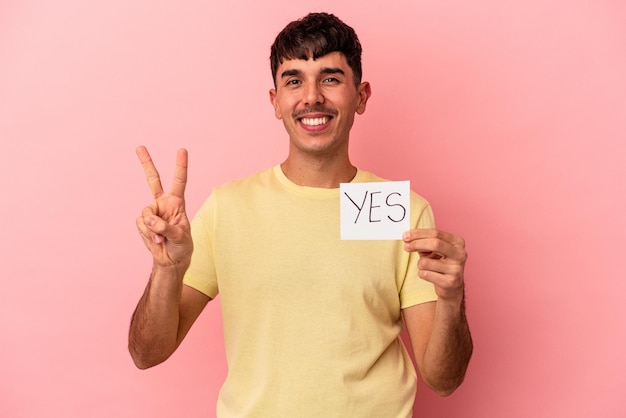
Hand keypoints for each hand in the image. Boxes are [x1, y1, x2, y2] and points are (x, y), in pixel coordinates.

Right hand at [135, 146, 192, 267]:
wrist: (171, 259)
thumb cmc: (182, 246)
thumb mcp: (180, 237)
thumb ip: (166, 227)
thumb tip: (150, 220)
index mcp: (177, 203)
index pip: (179, 181)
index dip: (181, 166)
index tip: (182, 150)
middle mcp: (163, 203)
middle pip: (153, 180)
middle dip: (146, 163)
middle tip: (139, 147)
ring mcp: (152, 212)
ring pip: (146, 213)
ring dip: (152, 228)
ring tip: (162, 238)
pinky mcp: (142, 222)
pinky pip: (141, 225)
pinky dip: (148, 234)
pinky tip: (156, 240)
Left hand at [402, 228, 466, 301]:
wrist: (451, 287)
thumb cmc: (439, 264)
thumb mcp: (432, 250)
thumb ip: (422, 242)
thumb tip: (407, 238)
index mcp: (457, 242)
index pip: (436, 233)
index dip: (419, 233)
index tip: (405, 235)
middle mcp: (460, 254)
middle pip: (435, 244)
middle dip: (417, 244)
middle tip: (405, 246)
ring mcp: (456, 269)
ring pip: (426, 262)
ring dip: (420, 264)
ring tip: (425, 267)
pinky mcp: (450, 282)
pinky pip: (425, 274)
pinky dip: (422, 273)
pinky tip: (429, 275)